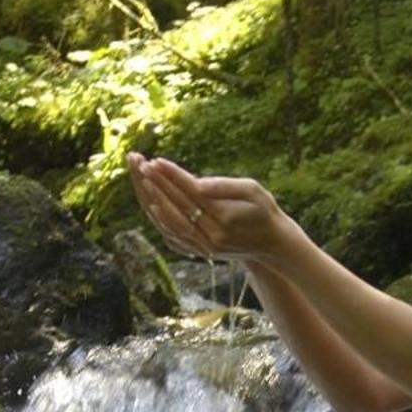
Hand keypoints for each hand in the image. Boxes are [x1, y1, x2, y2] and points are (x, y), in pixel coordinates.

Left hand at [126, 153, 285, 262]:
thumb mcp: (254, 191)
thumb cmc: (265, 211)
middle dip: (156, 183)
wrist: (272, 244)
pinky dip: (160, 219)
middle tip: (139, 163)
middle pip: (176, 206)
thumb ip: (225, 186)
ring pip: (169, 222)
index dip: (172, 176)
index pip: (190, 192)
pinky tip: (150, 203)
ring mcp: (203, 247)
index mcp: (223, 218)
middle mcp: (210, 235)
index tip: (155, 160)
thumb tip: (197, 183)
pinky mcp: (199, 251)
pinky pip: (173, 235)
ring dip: (152, 199)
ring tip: (140, 178)